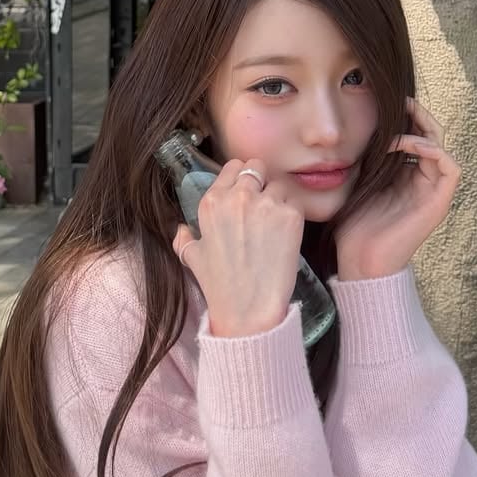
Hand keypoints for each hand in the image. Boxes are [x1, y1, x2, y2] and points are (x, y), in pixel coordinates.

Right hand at [173, 158, 303, 338]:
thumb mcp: (192, 258)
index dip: (242, 177)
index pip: (232, 166)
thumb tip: (181, 230)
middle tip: (264, 204)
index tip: (247, 191)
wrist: (249, 309)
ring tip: (276, 225)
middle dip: (261, 181)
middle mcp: (238, 197)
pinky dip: (293, 215)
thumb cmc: (220, 286)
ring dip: (279, 199)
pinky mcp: (290, 215)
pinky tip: (286, 235)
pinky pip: (296, 202)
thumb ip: (184, 239)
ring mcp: (266, 204)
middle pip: (257, 167)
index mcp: (212, 202)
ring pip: (279, 185)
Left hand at [335, 98, 460, 280]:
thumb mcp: (357, 180)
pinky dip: (431, 150)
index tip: (388, 101)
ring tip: (399, 123)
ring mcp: (433, 191)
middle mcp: (422, 180)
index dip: (406, 117)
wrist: (361, 259)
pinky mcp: (438, 202)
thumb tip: (357, 126)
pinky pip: (450, 167)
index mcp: (405, 175)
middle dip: (418, 115)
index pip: (415, 136)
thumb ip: (366, 156)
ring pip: (441, 147)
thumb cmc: (354, 225)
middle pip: (432, 136)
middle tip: (400, 101)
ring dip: (422, 130)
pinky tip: (407, 144)